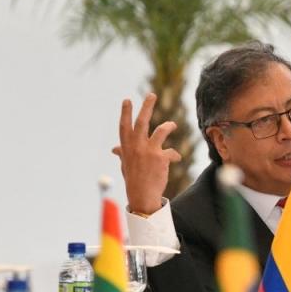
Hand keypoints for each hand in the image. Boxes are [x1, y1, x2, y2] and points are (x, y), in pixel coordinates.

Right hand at [112, 93, 180, 213]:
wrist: (142, 196)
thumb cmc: (134, 180)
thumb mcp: (125, 165)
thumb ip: (122, 153)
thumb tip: (114, 149)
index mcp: (127, 147)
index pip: (124, 126)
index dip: (125, 113)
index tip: (127, 100)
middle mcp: (136, 147)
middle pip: (142, 122)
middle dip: (147, 107)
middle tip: (152, 95)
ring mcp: (148, 151)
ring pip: (161, 130)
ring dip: (169, 126)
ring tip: (173, 124)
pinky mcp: (161, 158)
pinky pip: (172, 152)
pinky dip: (175, 155)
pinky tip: (176, 158)